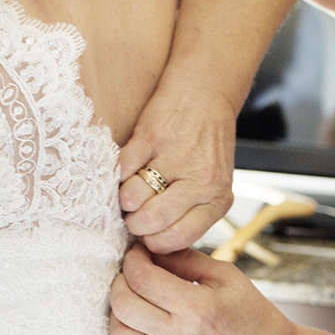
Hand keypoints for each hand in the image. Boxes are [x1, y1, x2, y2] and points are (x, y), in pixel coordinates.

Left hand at [108, 243, 296, 334]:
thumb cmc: (249, 312)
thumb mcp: (225, 274)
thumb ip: (185, 258)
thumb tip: (151, 247)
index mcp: (197, 307)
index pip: (144, 279)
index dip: (134, 259)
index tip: (139, 252)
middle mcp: (180, 334)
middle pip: (124, 304)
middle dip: (120, 280)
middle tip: (133, 271)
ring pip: (119, 333)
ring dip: (118, 310)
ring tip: (133, 296)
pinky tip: (135, 324)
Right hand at [118, 82, 237, 252]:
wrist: (207, 91)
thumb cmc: (207, 142)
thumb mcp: (215, 183)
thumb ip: (194, 212)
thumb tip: (157, 243)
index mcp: (217, 198)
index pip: (177, 239)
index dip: (154, 243)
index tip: (148, 236)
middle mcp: (200, 181)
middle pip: (152, 223)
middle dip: (135, 224)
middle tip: (133, 215)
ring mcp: (175, 158)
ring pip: (133, 199)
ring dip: (123, 200)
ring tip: (130, 192)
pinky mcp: (151, 137)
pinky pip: (122, 170)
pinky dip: (117, 174)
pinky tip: (127, 170)